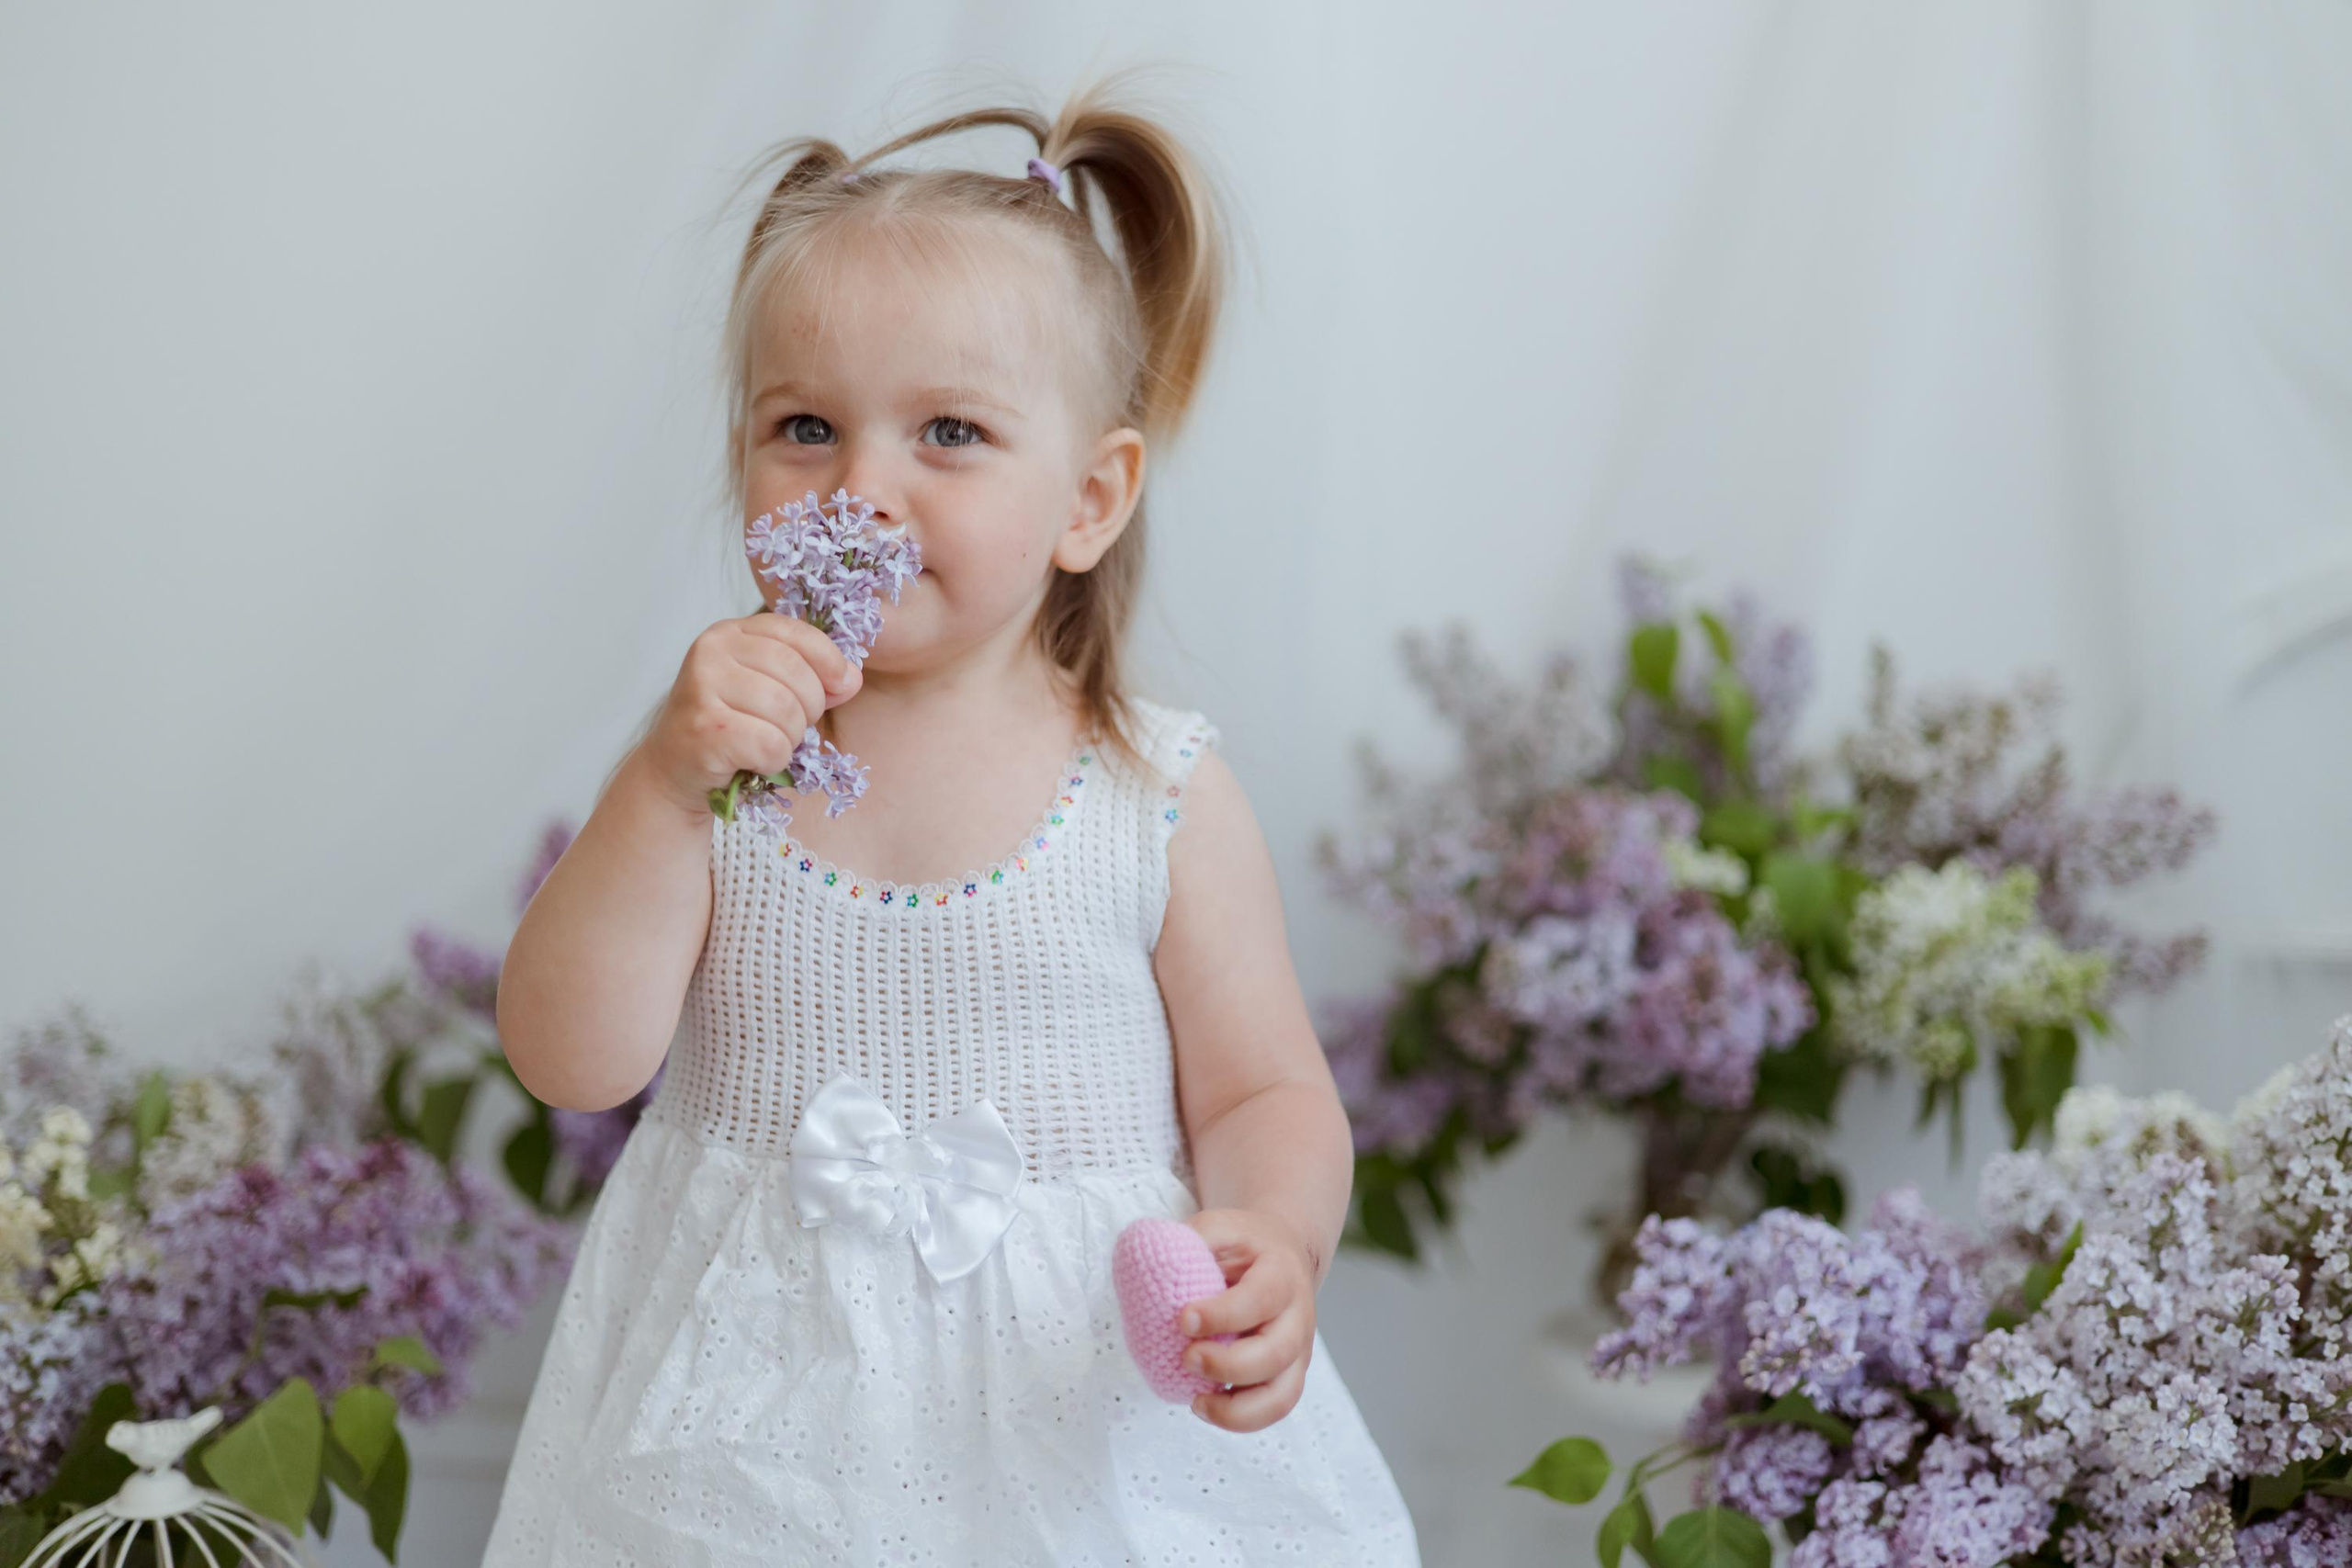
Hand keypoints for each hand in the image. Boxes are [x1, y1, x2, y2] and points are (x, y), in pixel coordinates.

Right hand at [635, 613, 861, 818]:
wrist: (675, 769)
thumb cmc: (728, 726)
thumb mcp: (768, 689)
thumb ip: (811, 677)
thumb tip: (852, 678)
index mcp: (730, 632)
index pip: (795, 632)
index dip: (828, 659)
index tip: (842, 684)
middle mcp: (711, 650)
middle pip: (796, 673)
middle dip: (809, 708)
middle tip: (791, 727)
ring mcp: (702, 687)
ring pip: (786, 711)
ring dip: (790, 738)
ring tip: (768, 743)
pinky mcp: (704, 728)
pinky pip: (769, 744)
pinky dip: (774, 760)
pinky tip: (755, 760)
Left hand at [1177, 1207, 1318, 1432]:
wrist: (1282, 1255)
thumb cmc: (1244, 1246)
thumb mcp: (1220, 1227)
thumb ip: (1191, 1240)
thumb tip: (1152, 1261)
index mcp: (1282, 1274)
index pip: (1261, 1298)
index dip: (1223, 1314)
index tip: (1183, 1319)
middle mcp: (1298, 1317)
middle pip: (1275, 1353)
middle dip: (1228, 1365)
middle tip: (1187, 1358)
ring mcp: (1297, 1352)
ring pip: (1281, 1395)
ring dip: (1237, 1408)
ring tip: (1196, 1401)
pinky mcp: (1288, 1375)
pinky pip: (1273, 1409)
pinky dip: (1241, 1419)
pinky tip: (1204, 1406)